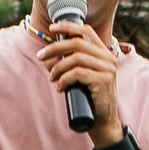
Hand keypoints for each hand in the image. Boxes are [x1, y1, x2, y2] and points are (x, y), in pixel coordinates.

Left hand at [37, 18, 123, 147]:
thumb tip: (45, 58)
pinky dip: (64, 79)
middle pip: (77, 42)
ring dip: (58, 67)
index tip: (52, 28)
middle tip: (40, 56)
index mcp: (104, 53)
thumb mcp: (76, 78)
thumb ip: (64, 65)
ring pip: (76, 57)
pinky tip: (60, 88)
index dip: (68, 26)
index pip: (86, 31)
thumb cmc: (89, 99)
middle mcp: (108, 58)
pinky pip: (77, 73)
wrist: (103, 122)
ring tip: (52, 78)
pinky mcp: (103, 80)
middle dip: (55, 48)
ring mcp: (107, 69)